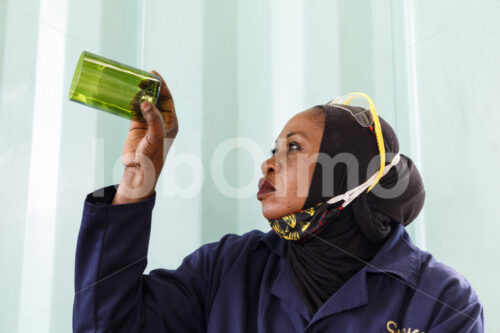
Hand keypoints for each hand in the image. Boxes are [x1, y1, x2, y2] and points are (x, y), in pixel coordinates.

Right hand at [112, 70, 177, 204]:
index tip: (153, 75)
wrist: (139, 170)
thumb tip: (146, 102)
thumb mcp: (156, 136)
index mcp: (170, 121)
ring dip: (139, 92)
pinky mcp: (136, 126)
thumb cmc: (153, 156)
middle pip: (156, 97)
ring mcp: (147, 122)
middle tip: (140, 77)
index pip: (167, 98)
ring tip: (132, 82)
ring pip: (144, 102)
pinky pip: (134, 109)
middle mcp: (160, 120)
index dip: (161, 85)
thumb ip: (153, 119)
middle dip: (149, 86)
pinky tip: (126, 94)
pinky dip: (131, 101)